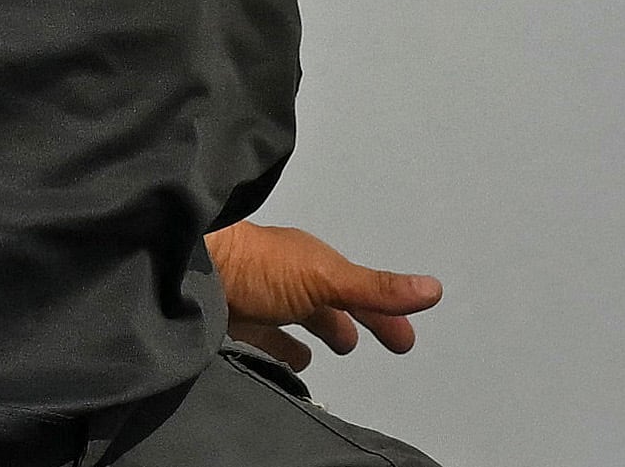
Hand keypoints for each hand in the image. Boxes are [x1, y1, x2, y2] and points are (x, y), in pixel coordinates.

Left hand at [207, 222, 441, 370]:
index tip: (406, 340)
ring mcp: (262, 295)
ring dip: (323, 329)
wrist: (189, 264)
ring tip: (338, 349)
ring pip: (302, 316)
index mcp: (315, 264)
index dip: (387, 316)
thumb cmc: (260, 265)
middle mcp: (291, 276)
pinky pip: (267, 334)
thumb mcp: (326, 277)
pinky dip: (284, 346)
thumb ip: (376, 288)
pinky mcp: (236, 316)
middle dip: (361, 320)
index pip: (363, 293)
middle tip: (387, 342)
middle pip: (336, 304)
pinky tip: (291, 360)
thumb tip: (434, 288)